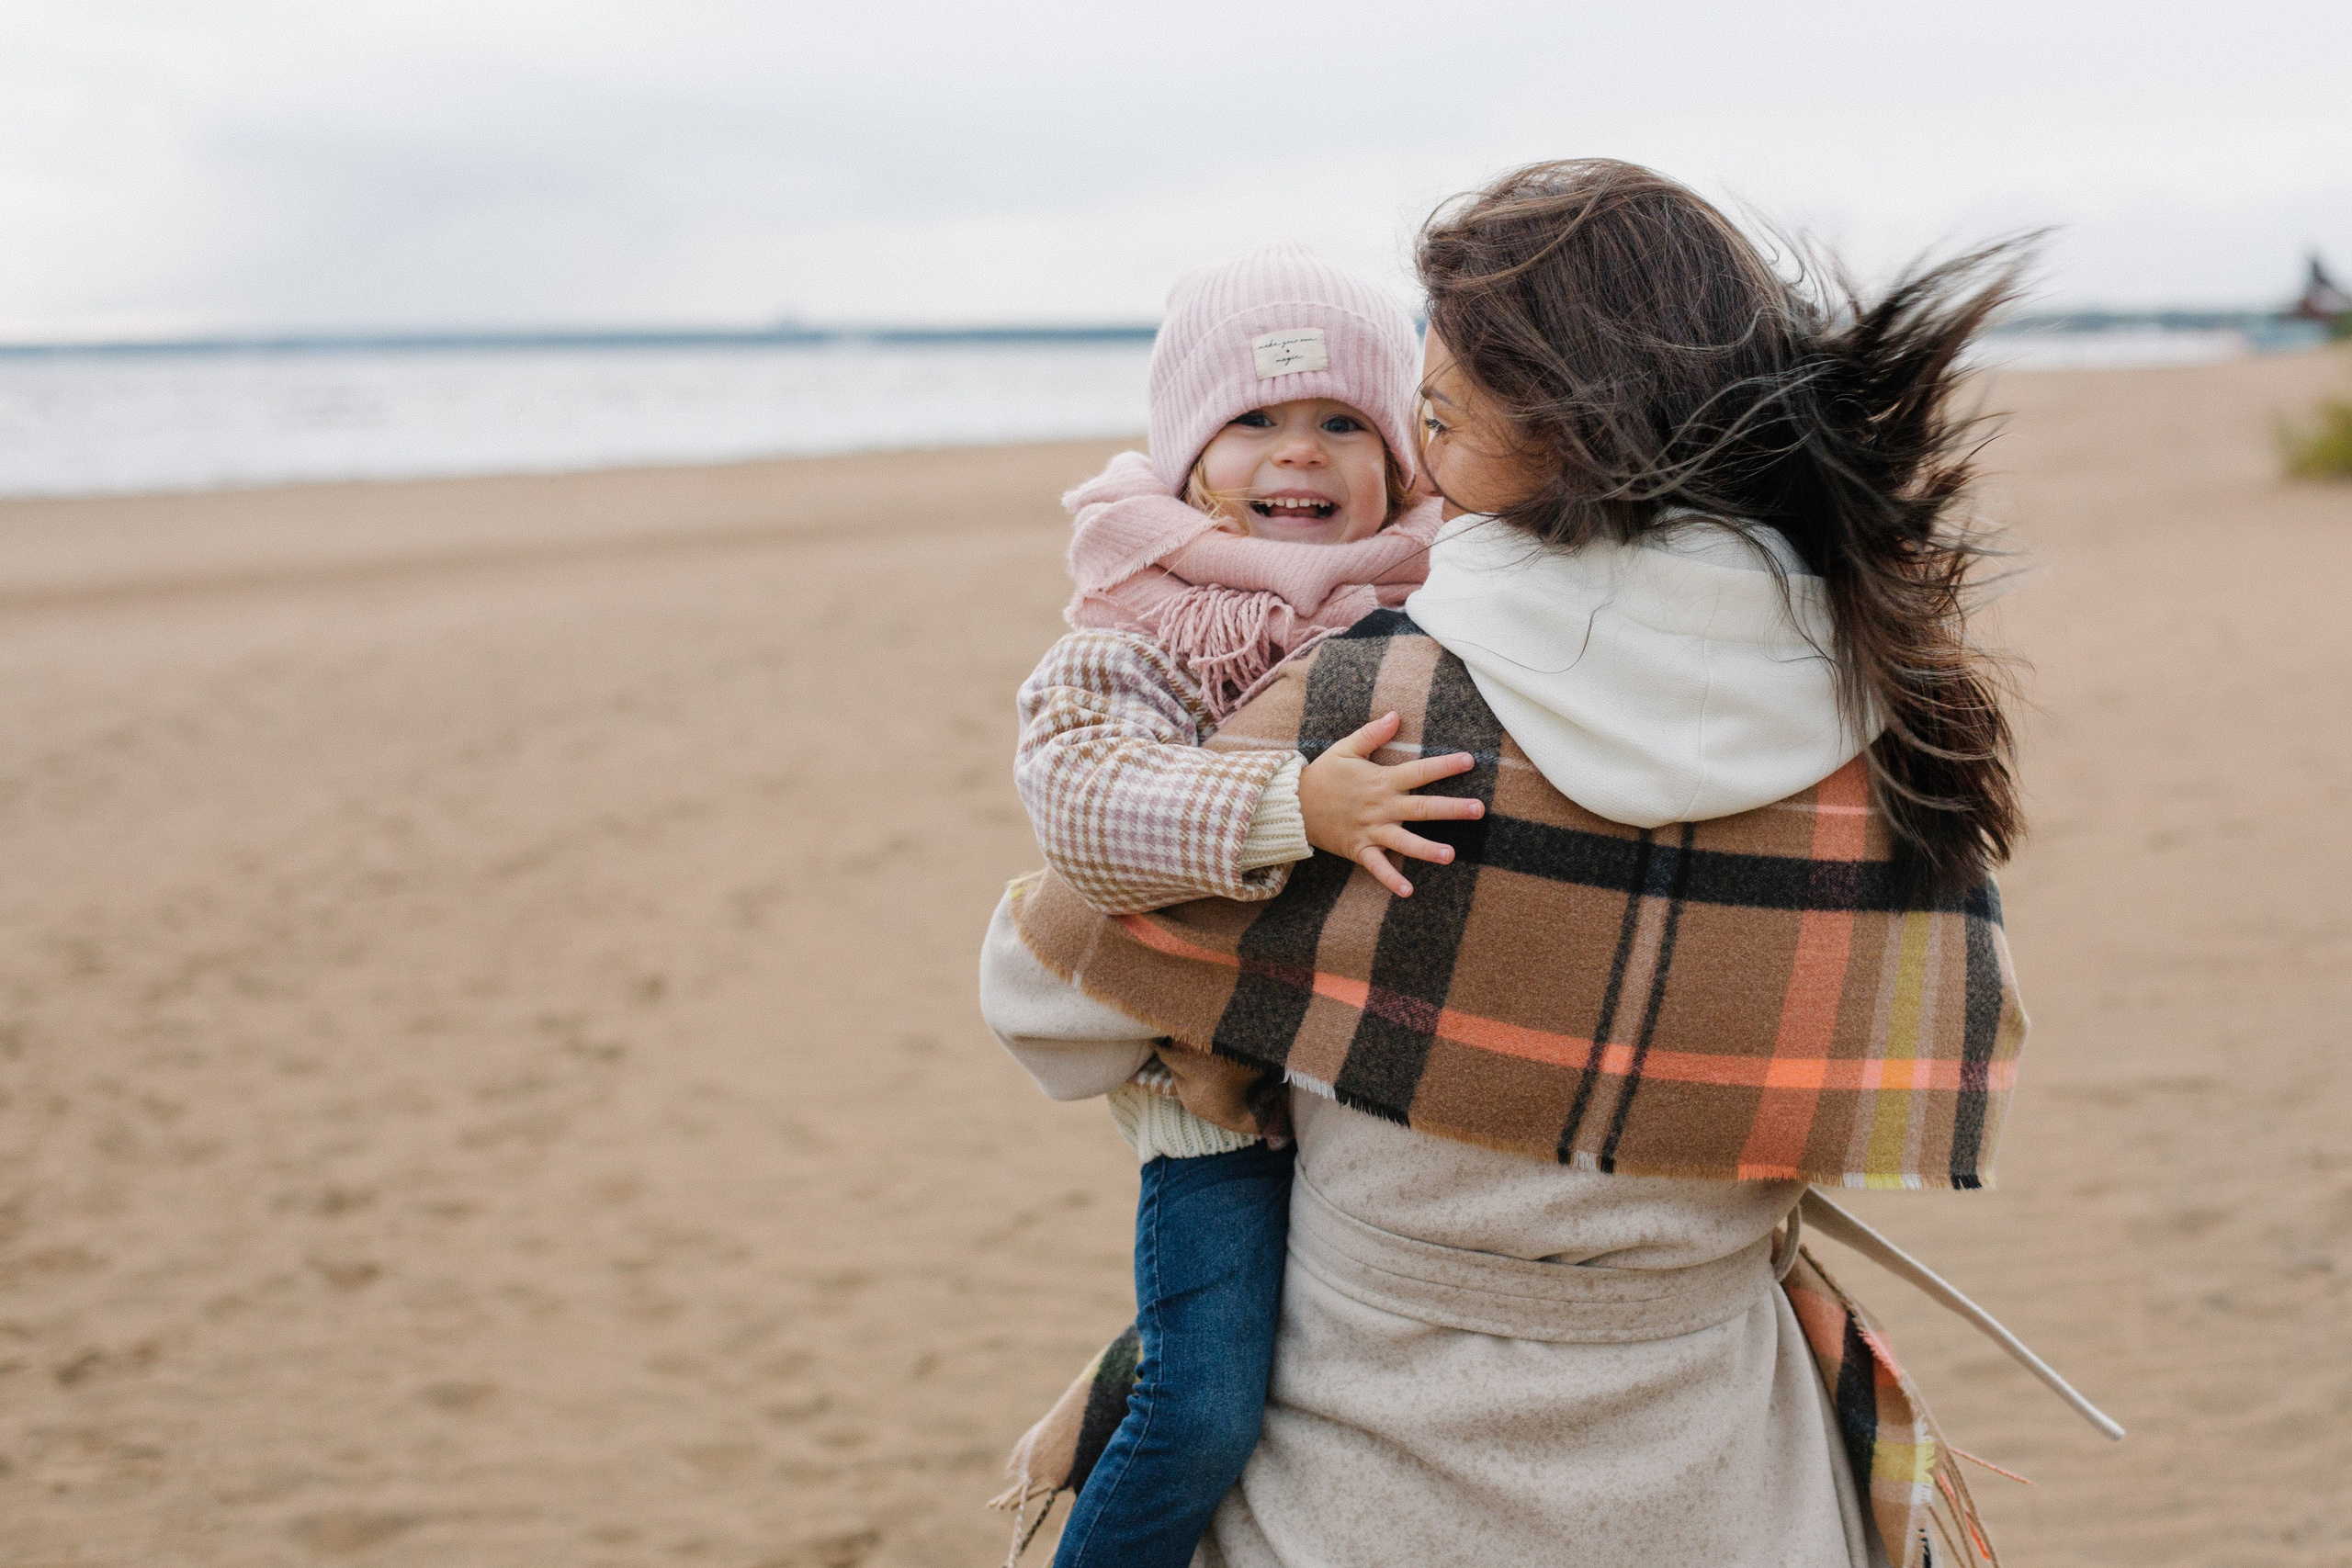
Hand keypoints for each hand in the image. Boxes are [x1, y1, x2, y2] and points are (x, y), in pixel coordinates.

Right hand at [1298, 711, 1483, 897]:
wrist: (1293, 805)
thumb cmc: (1323, 775)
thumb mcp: (1345, 748)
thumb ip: (1372, 734)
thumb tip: (1395, 715)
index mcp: (1382, 781)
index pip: (1419, 772)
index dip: (1444, 766)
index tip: (1469, 761)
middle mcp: (1381, 807)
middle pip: (1421, 808)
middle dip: (1451, 809)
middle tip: (1478, 810)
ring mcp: (1371, 830)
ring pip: (1404, 841)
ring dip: (1427, 849)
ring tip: (1451, 855)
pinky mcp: (1360, 848)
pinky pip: (1377, 867)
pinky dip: (1391, 880)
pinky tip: (1408, 891)